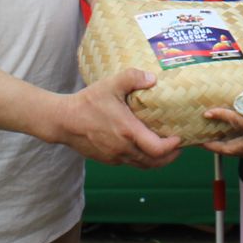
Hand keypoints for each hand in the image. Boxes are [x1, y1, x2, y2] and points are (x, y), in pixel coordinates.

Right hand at [52, 68, 181, 168]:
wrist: (63, 121)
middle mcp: (123, 148)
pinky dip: (142, 159)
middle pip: (155, 162)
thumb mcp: (110, 84)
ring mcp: (115, 157)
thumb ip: (132, 77)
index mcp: (127, 131)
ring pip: (143, 165)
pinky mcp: (108, 160)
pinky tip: (144, 148)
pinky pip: (131, 163)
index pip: (158, 149)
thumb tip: (153, 78)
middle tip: (178, 146)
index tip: (179, 137)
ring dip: (157, 160)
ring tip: (166, 149)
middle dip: (170, 156)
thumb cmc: (87, 102)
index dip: (172, 146)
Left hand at [201, 89, 242, 163]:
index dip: (221, 116)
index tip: (209, 112)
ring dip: (221, 149)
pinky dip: (234, 150)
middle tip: (200, 139)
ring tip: (211, 142)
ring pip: (235, 155)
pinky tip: (231, 143)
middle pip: (228, 149)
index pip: (236, 123)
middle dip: (212, 146)